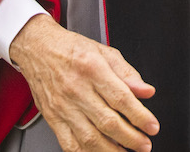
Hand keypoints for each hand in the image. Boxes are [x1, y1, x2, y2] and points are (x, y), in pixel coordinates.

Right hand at [9, 15, 157, 151]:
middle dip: (131, 138)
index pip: (121, 98)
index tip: (152, 126)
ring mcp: (63, 106)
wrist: (36, 48)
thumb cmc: (70, 49)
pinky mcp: (53, 118)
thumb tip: (146, 91)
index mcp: (92, 68)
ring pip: (90, 138)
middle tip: (145, 144)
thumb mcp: (103, 52)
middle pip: (108, 122)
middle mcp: (76, 89)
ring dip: (112, 150)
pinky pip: (70, 144)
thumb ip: (127, 73)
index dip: (140, 116)